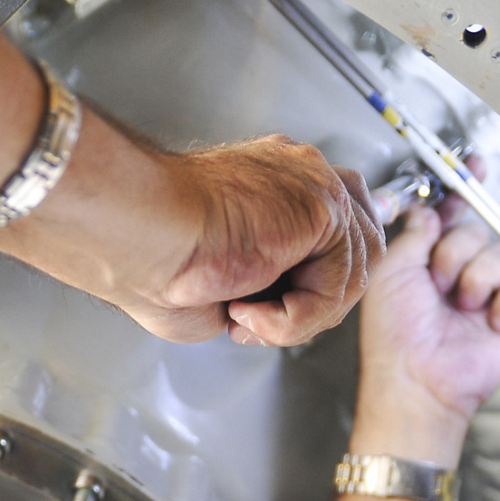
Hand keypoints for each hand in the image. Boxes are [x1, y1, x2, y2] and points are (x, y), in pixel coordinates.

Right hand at [0, 126, 381, 344]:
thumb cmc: (157, 256)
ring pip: (351, 276)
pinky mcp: (323, 207)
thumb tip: (287, 309)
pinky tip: (243, 307)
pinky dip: (291, 318)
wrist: (139, 235)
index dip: (322, 282)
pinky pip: (336, 286)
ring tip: (242, 316)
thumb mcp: (225, 278)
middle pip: (360, 253)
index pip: (340, 231)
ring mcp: (315, 187)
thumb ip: (270, 282)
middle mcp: (301, 177)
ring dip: (297, 319)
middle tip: (257, 323)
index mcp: (276, 184)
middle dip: (317, 306)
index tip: (277, 314)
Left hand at [352, 198, 499, 464]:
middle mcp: (455, 274)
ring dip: (477, 279)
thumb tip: (430, 210)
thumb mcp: (391, 271)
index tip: (472, 165)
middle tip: (437, 281)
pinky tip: (488, 321)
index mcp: (423, 260)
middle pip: (475, 231)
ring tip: (459, 306)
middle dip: (456, 252)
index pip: (447, 214)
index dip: (461, 189)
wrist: (417, 380)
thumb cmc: (393, 338)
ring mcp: (484, 295)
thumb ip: (414, 232)